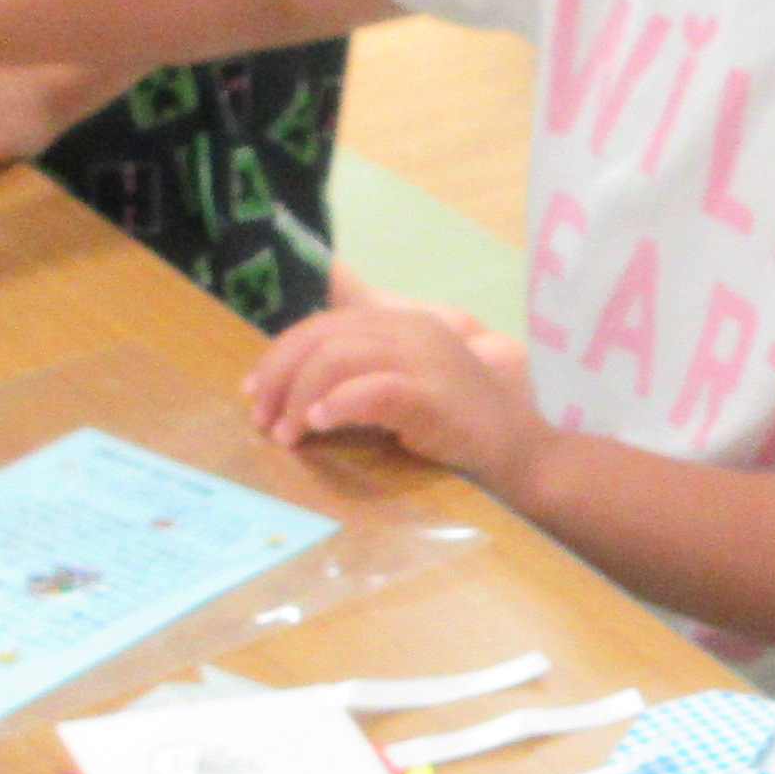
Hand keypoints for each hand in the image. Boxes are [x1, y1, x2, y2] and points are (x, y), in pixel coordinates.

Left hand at [241, 299, 548, 488]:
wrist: (521, 451)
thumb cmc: (459, 425)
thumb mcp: (403, 388)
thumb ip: (361, 376)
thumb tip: (299, 389)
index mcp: (399, 323)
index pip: (324, 325)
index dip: (280, 355)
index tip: (253, 392)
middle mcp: (409, 329)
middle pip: (322, 336)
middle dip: (280, 377)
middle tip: (261, 420)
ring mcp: (424, 357)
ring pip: (338, 357)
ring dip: (300, 396)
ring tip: (286, 434)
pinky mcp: (432, 394)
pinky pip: (372, 389)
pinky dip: (338, 404)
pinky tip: (320, 425)